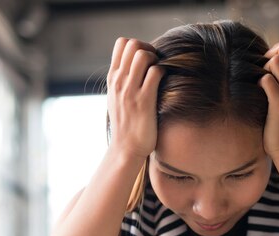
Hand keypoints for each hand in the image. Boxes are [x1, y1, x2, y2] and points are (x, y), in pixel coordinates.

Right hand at [107, 38, 163, 160]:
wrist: (125, 149)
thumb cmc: (126, 125)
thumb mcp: (117, 99)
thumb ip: (122, 82)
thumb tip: (134, 68)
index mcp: (113, 79)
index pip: (121, 43)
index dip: (138, 45)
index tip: (146, 59)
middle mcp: (119, 81)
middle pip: (133, 44)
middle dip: (149, 48)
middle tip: (156, 65)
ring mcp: (130, 91)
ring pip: (143, 55)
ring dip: (156, 59)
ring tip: (160, 74)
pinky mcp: (144, 101)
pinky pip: (155, 73)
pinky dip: (163, 73)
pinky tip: (165, 84)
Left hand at [259, 40, 278, 160]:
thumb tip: (273, 58)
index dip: (278, 50)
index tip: (269, 68)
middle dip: (269, 56)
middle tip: (262, 75)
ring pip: (277, 61)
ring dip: (263, 68)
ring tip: (261, 85)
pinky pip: (267, 81)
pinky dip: (259, 84)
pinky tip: (258, 95)